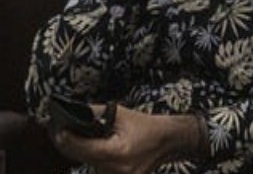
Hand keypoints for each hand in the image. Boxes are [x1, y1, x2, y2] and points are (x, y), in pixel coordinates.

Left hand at [51, 104, 197, 173]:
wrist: (167, 142)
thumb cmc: (145, 126)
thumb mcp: (120, 114)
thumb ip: (93, 113)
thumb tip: (70, 113)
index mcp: (118, 153)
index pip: (82, 148)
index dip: (65, 138)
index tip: (55, 127)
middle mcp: (115, 170)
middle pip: (80, 158)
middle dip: (67, 144)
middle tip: (56, 130)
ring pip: (86, 165)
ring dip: (78, 152)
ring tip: (71, 137)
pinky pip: (95, 169)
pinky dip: (90, 158)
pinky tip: (90, 146)